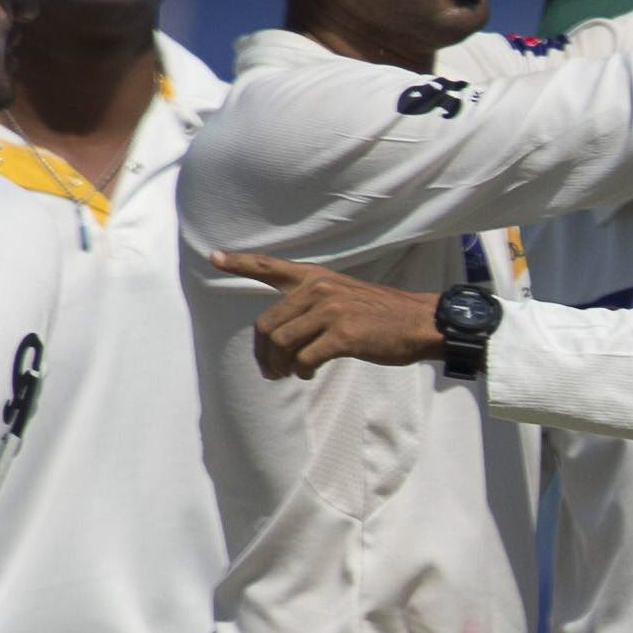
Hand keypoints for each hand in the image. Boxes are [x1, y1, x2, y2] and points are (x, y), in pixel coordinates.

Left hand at [214, 252, 444, 376]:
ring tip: (288, 375)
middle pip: (267, 325)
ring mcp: (330, 311)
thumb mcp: (344, 295)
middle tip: (271, 372)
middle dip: (263, 354)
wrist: (419, 322)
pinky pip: (305, 359)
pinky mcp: (343, 334)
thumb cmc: (382, 315)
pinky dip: (302, 372)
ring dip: (280, 367)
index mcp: (315, 277)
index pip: (270, 266)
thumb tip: (283, 337)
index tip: (213, 257)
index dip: (239, 262)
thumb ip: (312, 304)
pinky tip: (309, 375)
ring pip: (282, 344)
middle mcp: (319, 289)